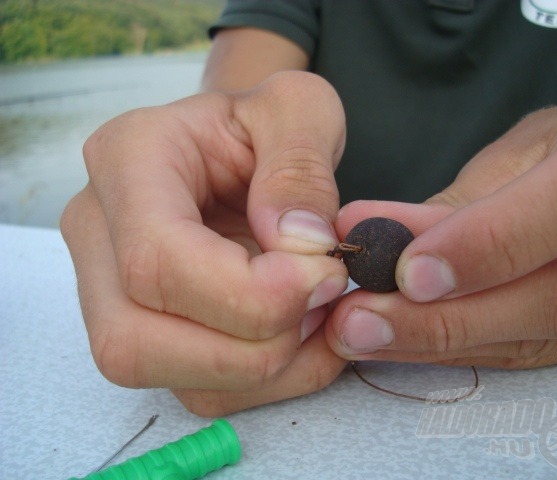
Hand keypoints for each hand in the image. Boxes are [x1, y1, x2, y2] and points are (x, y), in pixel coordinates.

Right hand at [62, 72, 349, 415]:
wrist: (238, 148)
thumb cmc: (263, 125)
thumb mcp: (299, 112)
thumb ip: (300, 167)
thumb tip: (298, 244)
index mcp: (126, 160)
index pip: (156, 258)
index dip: (250, 291)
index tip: (326, 273)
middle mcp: (98, 231)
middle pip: (135, 338)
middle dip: (253, 344)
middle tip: (325, 300)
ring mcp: (108, 288)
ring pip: (161, 376)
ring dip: (264, 369)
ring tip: (319, 316)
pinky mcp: (144, 326)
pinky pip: (195, 388)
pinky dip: (266, 382)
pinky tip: (305, 338)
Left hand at [326, 94, 556, 367]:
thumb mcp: (540, 143)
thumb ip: (471, 195)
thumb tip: (382, 233)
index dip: (494, 241)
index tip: (409, 269)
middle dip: (446, 317)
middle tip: (356, 322)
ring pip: (541, 337)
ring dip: (441, 343)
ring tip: (363, 337)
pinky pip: (536, 353)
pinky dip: (465, 351)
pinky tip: (406, 344)